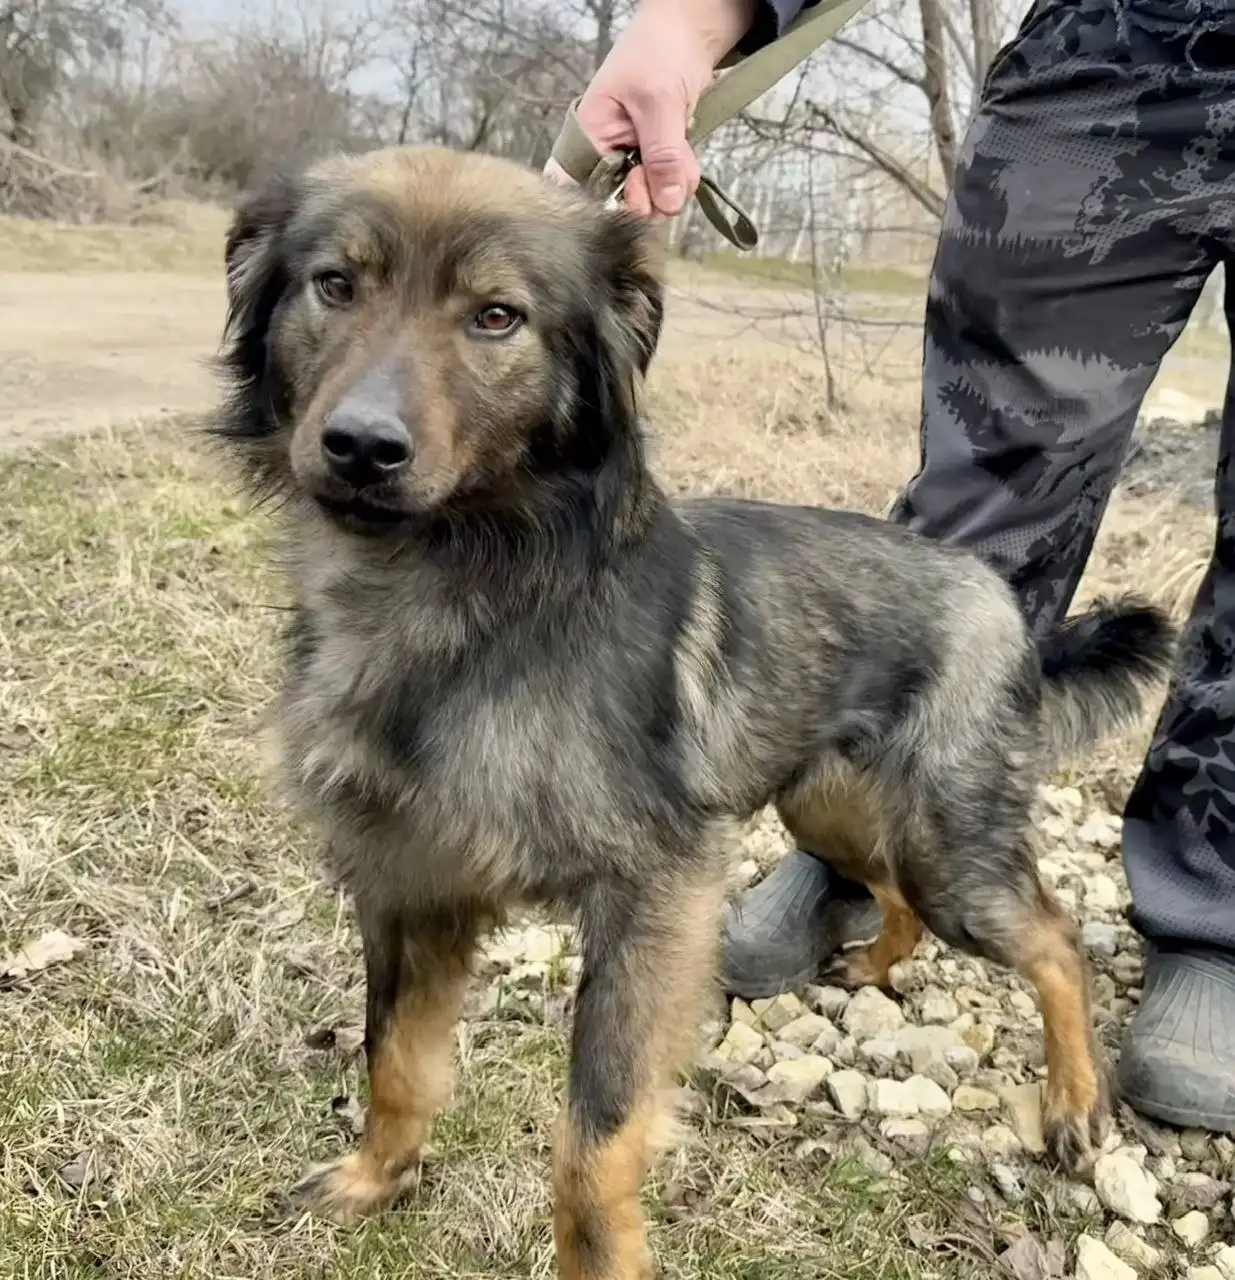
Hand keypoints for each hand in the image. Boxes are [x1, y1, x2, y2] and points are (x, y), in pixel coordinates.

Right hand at [545, 0, 756, 219]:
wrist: (690, 31)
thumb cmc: (659, 51)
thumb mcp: (659, 102)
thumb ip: (662, 157)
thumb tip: (666, 205)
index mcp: (588, 139)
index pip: (579, 195)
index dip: (606, 209)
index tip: (636, 191)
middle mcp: (605, 157)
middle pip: (621, 208)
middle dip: (653, 195)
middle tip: (669, 165)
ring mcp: (631, 162)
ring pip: (651, 202)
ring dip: (675, 184)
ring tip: (682, 149)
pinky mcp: (655, 162)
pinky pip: (669, 188)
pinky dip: (683, 176)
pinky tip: (687, 153)